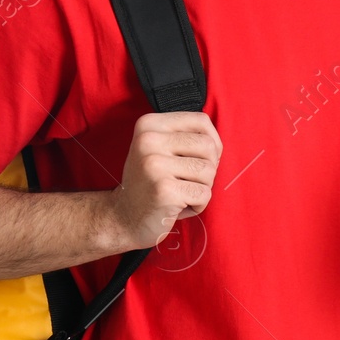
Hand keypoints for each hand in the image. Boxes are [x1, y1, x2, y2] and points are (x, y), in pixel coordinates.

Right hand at [103, 111, 221, 252]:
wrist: (122, 218)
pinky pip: (204, 194)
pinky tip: (177, 207)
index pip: (201, 121)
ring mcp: (155, 165)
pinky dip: (197, 205)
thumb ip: (186, 136)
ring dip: (201, 188)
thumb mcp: (159, 148)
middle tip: (185, 181)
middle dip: (207, 168)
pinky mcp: (164, 190)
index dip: (211, 142)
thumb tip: (217, 142)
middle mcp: (149, 140)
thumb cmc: (150, 183)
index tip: (197, 158)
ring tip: (179, 194)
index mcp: (149, 125)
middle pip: (209, 147)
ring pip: (209, 171)